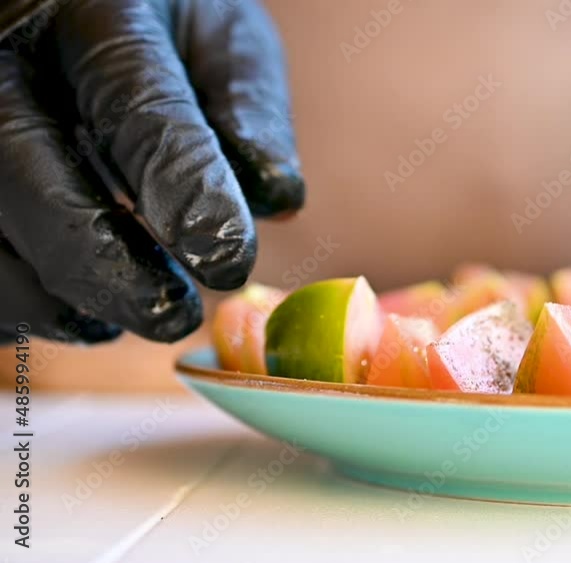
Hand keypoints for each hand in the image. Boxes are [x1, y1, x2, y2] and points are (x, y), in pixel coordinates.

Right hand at [0, 0, 304, 343]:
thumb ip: (247, 104)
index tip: (229, 261)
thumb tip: (275, 197)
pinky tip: (79, 308)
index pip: (138, 109)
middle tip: (171, 318)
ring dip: (55, 291)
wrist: (70, 10)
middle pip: (28, 171)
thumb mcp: (220, 34)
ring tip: (128, 315)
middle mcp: (6, 60)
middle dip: (101, 263)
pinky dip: (20, 299)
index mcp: (96, 13)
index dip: (185, 192)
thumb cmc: (162, 23)